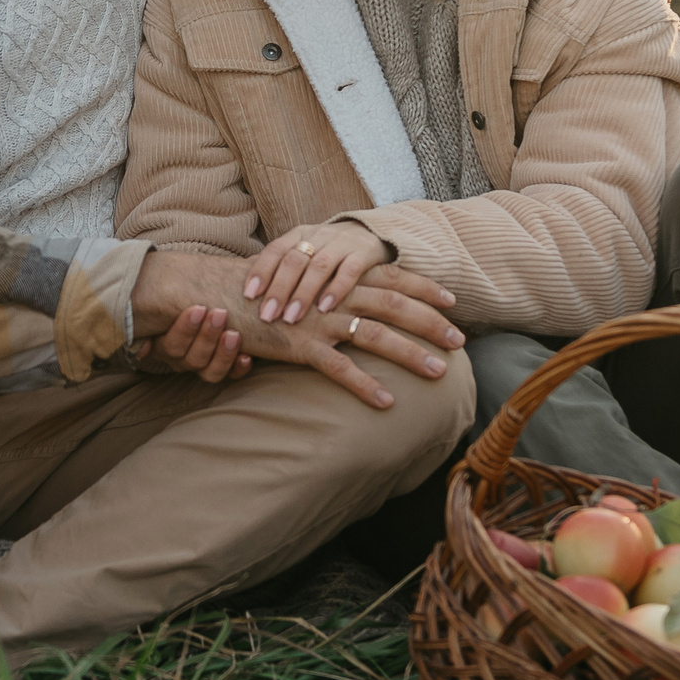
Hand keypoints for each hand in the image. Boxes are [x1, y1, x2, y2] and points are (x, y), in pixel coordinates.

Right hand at [134, 252, 464, 410]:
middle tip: (460, 341)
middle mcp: (334, 293)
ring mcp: (318, 318)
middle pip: (394, 305)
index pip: (391, 277)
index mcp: (339, 276)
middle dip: (431, 323)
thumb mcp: (306, 282)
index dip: (424, 288)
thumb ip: (335, 287)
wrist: (219, 294)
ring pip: (374, 335)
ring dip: (410, 354)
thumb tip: (364, 297)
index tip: (454, 303)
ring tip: (438, 373)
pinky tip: (387, 403)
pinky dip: (365, 385)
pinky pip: (339, 368)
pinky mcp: (299, 343)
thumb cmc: (266, 291)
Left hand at [244, 222, 413, 324]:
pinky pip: (350, 271)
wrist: (375, 232)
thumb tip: (244, 290)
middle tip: (266, 316)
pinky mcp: (366, 253)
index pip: (275, 249)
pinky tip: (325, 309)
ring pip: (319, 266)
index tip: (248, 296)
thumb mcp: (305, 251)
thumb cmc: (330, 251)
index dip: (260, 271)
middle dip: (278, 289)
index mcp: (300, 234)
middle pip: (294, 259)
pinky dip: (336, 290)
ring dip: (303, 294)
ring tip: (290, 318)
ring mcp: (343, 243)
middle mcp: (319, 235)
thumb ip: (280, 266)